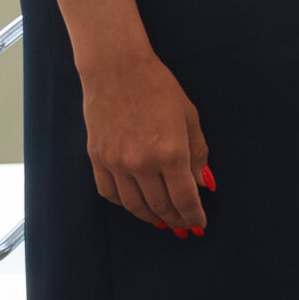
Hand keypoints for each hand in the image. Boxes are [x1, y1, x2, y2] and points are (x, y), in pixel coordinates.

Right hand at [82, 49, 207, 231]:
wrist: (117, 71)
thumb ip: (197, 153)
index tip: (199, 226)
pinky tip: (136, 204)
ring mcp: (115, 164)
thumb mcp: (189, 117)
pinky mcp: (97, 160)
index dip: (193, 215)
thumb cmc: (160, 89)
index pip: (184, 198)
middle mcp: (141, 163)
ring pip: (133, 205)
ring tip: (163, 220)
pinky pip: (110, 193)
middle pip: (159, 206)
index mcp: (170, 152)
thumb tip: (201, 184)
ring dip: (151, 217)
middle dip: (175, 220)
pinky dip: (125, 204)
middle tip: (183, 228)